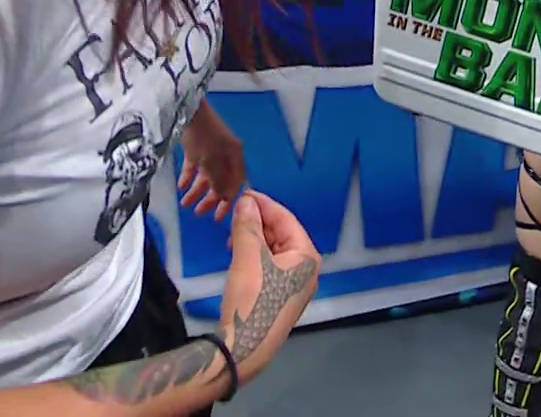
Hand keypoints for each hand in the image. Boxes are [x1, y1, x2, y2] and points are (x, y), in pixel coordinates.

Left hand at [178, 104, 245, 221]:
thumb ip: (218, 181)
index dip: (229, 200)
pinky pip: (195, 167)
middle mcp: (225, 155)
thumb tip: (224, 196)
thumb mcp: (211, 162)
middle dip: (210, 198)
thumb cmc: (204, 136)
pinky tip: (181, 186)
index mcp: (235, 157)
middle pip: (220, 182)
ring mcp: (211, 151)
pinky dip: (189, 177)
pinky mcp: (196, 147)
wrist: (188, 110)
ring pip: (206, 176)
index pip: (236, 183)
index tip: (219, 217)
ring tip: (185, 204)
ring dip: (196, 191)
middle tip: (198, 213)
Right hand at [218, 192, 321, 382]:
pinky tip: (239, 256)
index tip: (243, 194)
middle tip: (234, 215)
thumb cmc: (252, 298)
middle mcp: (308, 269)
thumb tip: (246, 201)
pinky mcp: (283, 298)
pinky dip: (256, 256)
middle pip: (283, 235)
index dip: (264, 204)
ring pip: (276, 251)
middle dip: (259, 223)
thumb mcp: (247, 257)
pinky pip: (272, 267)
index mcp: (307, 256)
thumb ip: (247, 226)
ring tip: (232, 236)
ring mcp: (297, 286)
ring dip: (255, 240)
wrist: (246, 346)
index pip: (286, 219)